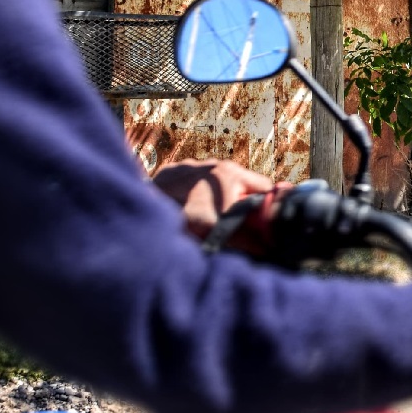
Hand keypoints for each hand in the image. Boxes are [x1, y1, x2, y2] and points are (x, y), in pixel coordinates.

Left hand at [152, 159, 279, 237]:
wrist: (143, 211)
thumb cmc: (184, 218)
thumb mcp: (220, 231)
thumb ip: (248, 239)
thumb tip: (269, 248)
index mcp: (232, 175)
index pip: (265, 185)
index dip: (266, 204)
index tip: (262, 219)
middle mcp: (215, 164)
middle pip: (241, 182)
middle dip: (240, 200)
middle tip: (232, 220)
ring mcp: (192, 165)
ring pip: (216, 181)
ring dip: (216, 195)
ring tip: (205, 214)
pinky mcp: (173, 169)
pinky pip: (192, 179)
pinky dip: (193, 191)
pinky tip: (185, 206)